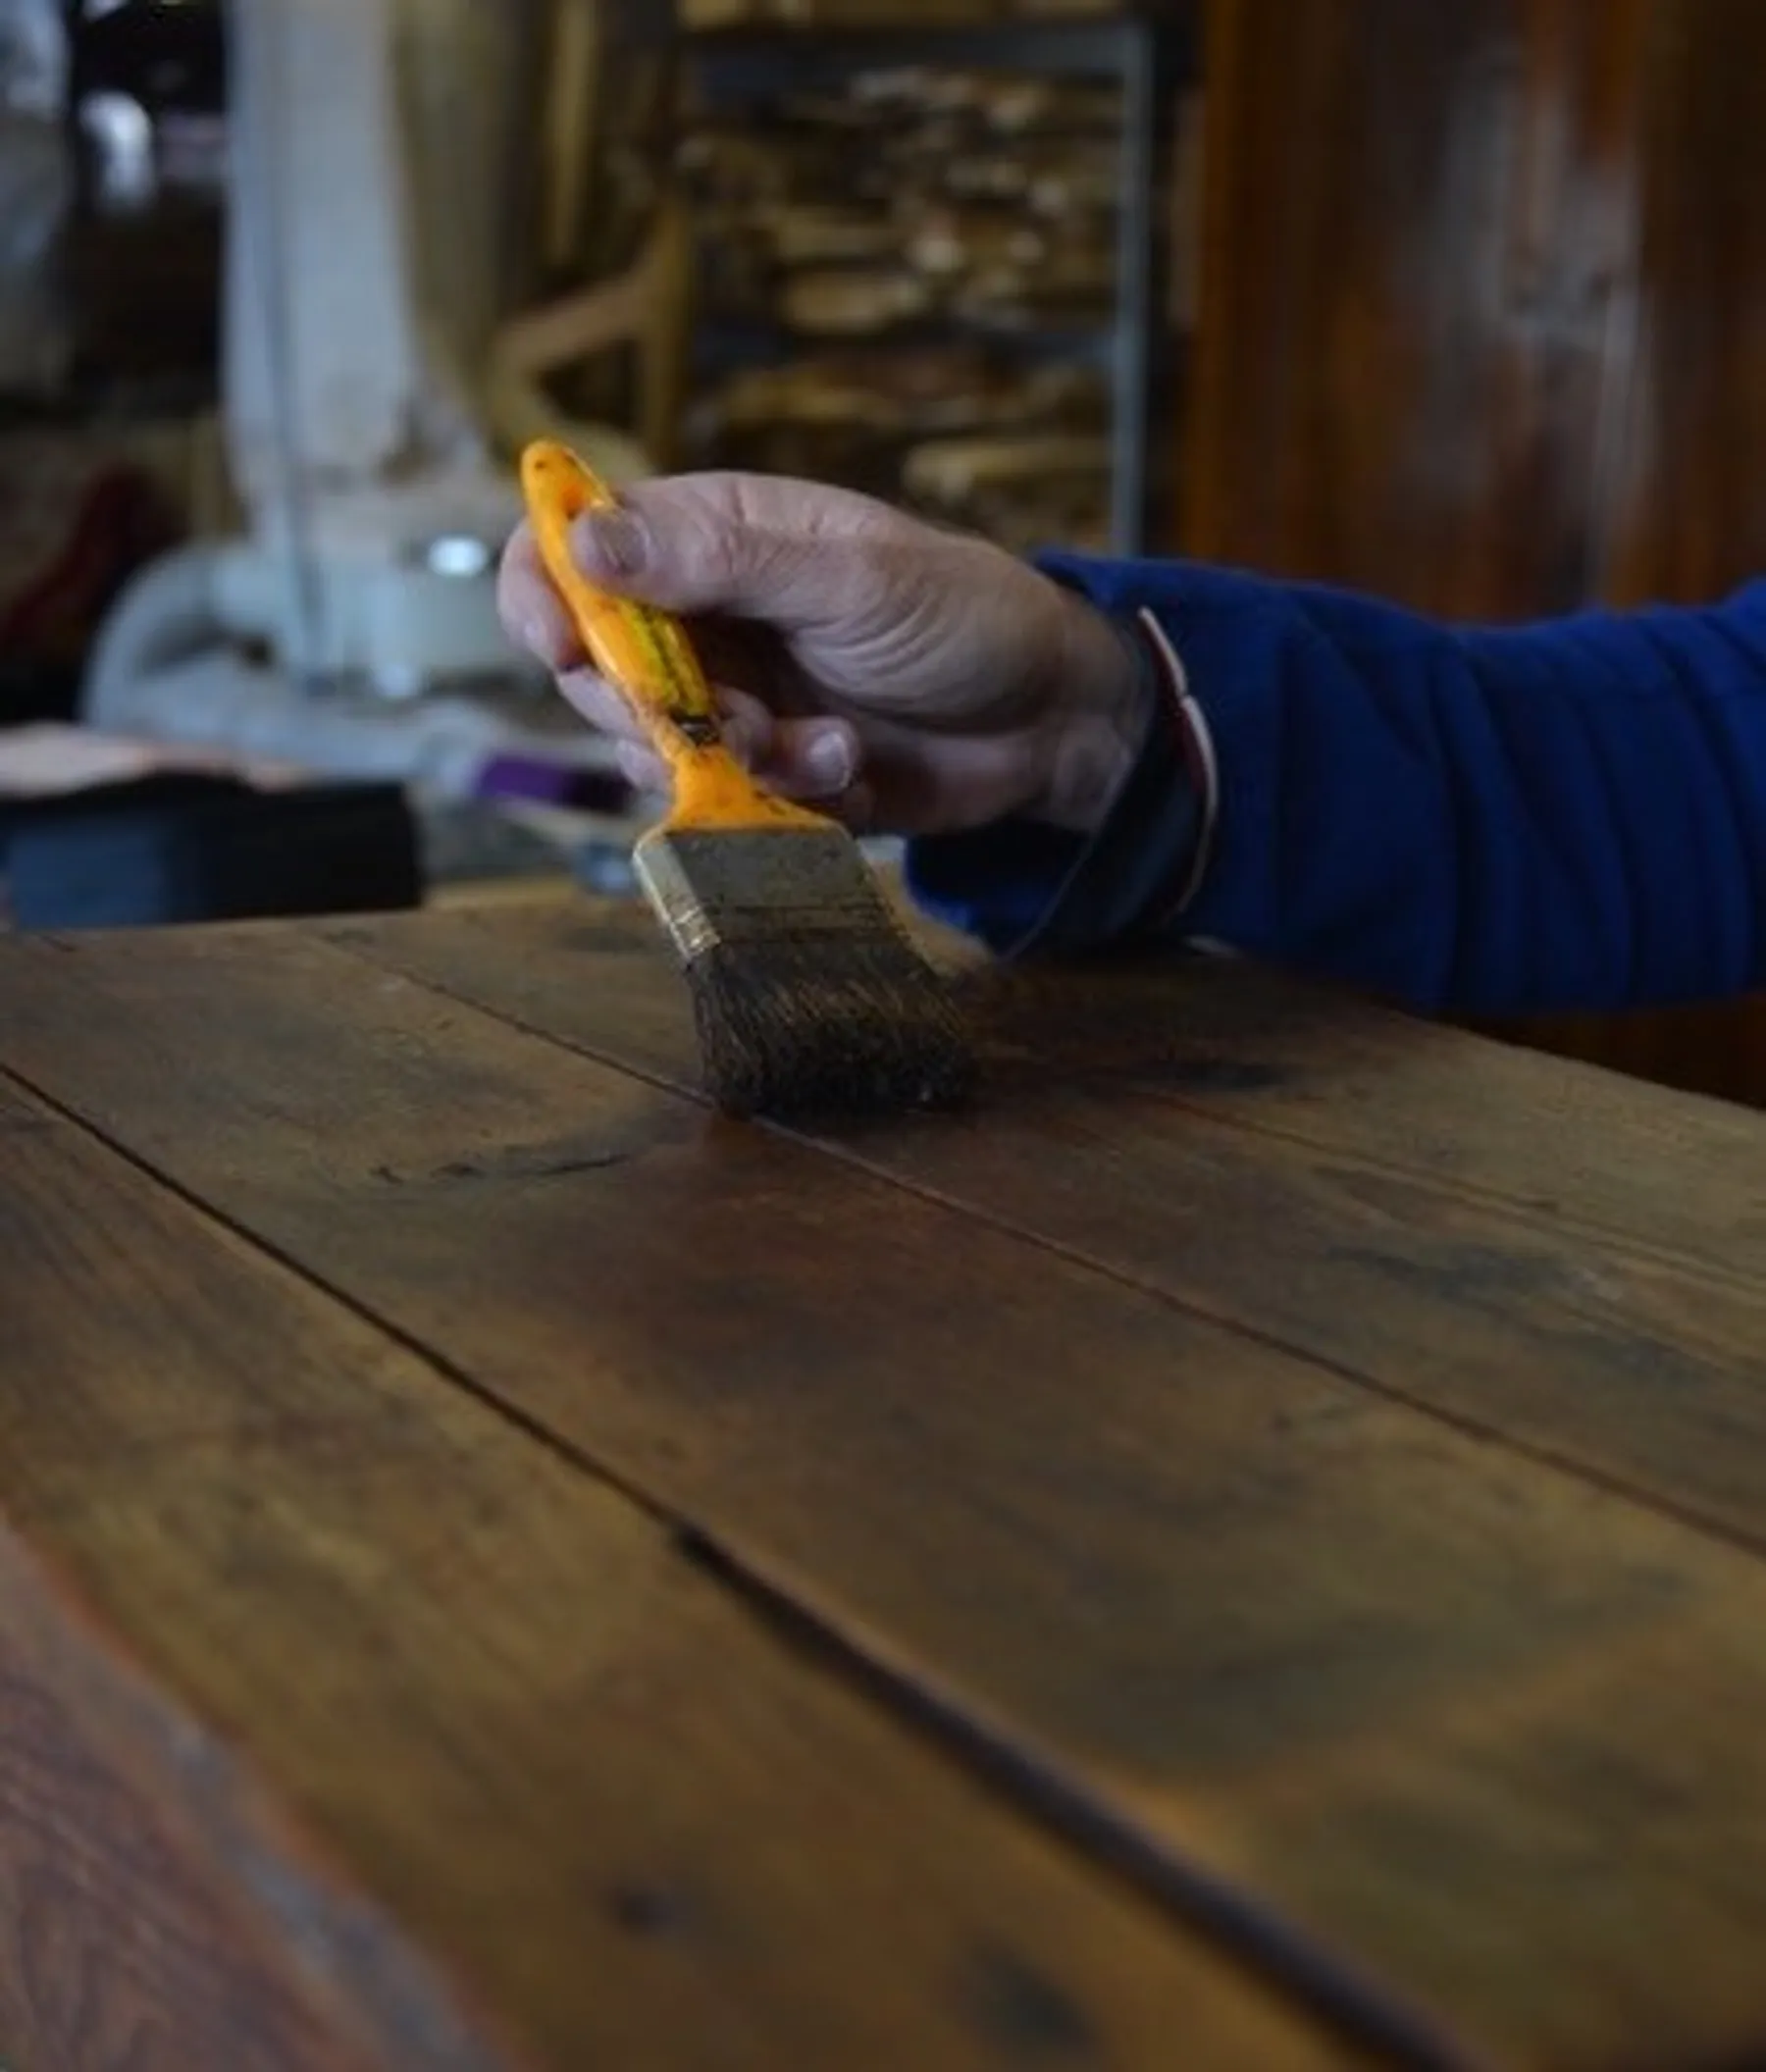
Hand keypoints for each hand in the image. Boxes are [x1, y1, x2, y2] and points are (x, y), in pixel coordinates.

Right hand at [497, 471, 1146, 837]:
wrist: (1050, 720)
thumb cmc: (963, 616)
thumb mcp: (849, 576)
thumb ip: (719, 561)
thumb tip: (584, 540)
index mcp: (711, 535)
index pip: (575, 548)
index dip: (543, 591)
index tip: (559, 646)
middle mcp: (704, 616)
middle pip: (595, 668)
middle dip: (648, 708)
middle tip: (732, 716)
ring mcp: (731, 697)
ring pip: (650, 747)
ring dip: (726, 757)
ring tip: (820, 743)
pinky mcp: (763, 770)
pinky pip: (719, 800)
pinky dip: (779, 793)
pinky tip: (850, 764)